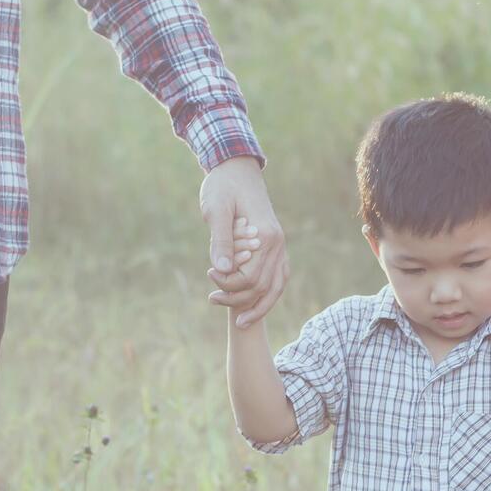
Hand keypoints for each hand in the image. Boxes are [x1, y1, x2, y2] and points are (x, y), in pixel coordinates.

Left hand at [200, 157, 287, 327]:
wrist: (237, 168)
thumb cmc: (223, 186)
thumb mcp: (216, 210)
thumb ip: (220, 240)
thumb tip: (221, 270)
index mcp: (266, 236)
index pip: (250, 277)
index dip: (228, 284)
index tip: (209, 276)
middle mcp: (278, 243)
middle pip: (264, 287)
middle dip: (238, 299)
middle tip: (212, 299)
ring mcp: (280, 245)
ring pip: (277, 287)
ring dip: (259, 306)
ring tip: (240, 322)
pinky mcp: (275, 245)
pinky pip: (278, 277)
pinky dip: (268, 294)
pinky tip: (253, 303)